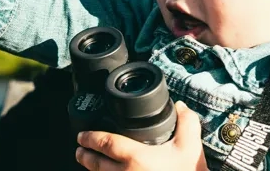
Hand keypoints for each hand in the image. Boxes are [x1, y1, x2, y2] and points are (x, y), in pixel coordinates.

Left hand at [75, 101, 207, 170]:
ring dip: (91, 169)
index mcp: (136, 158)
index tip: (82, 135)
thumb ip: (187, 123)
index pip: (105, 144)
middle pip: (96, 164)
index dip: (91, 138)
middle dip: (85, 155)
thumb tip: (180, 106)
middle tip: (79, 148)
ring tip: (86, 161)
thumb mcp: (191, 148)